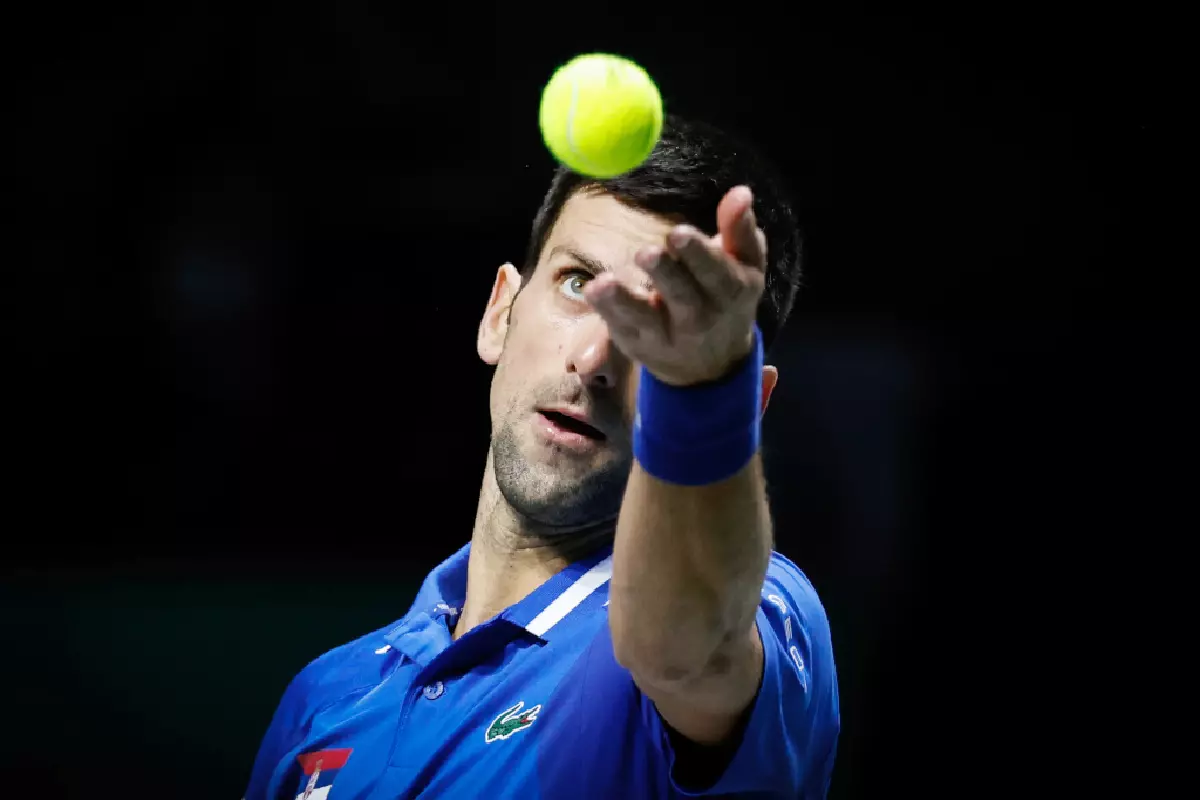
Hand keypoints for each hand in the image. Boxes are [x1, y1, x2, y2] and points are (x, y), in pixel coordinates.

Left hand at [584, 185, 766, 386]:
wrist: (713, 364)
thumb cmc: (727, 298)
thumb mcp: (744, 265)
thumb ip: (740, 229)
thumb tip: (740, 192)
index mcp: (729, 292)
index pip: (715, 273)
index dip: (697, 254)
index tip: (677, 233)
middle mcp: (699, 318)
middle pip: (681, 297)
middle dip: (664, 275)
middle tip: (647, 252)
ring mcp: (665, 336)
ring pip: (644, 320)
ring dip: (624, 301)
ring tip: (604, 283)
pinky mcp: (637, 344)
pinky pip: (620, 329)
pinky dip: (606, 312)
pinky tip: (593, 291)